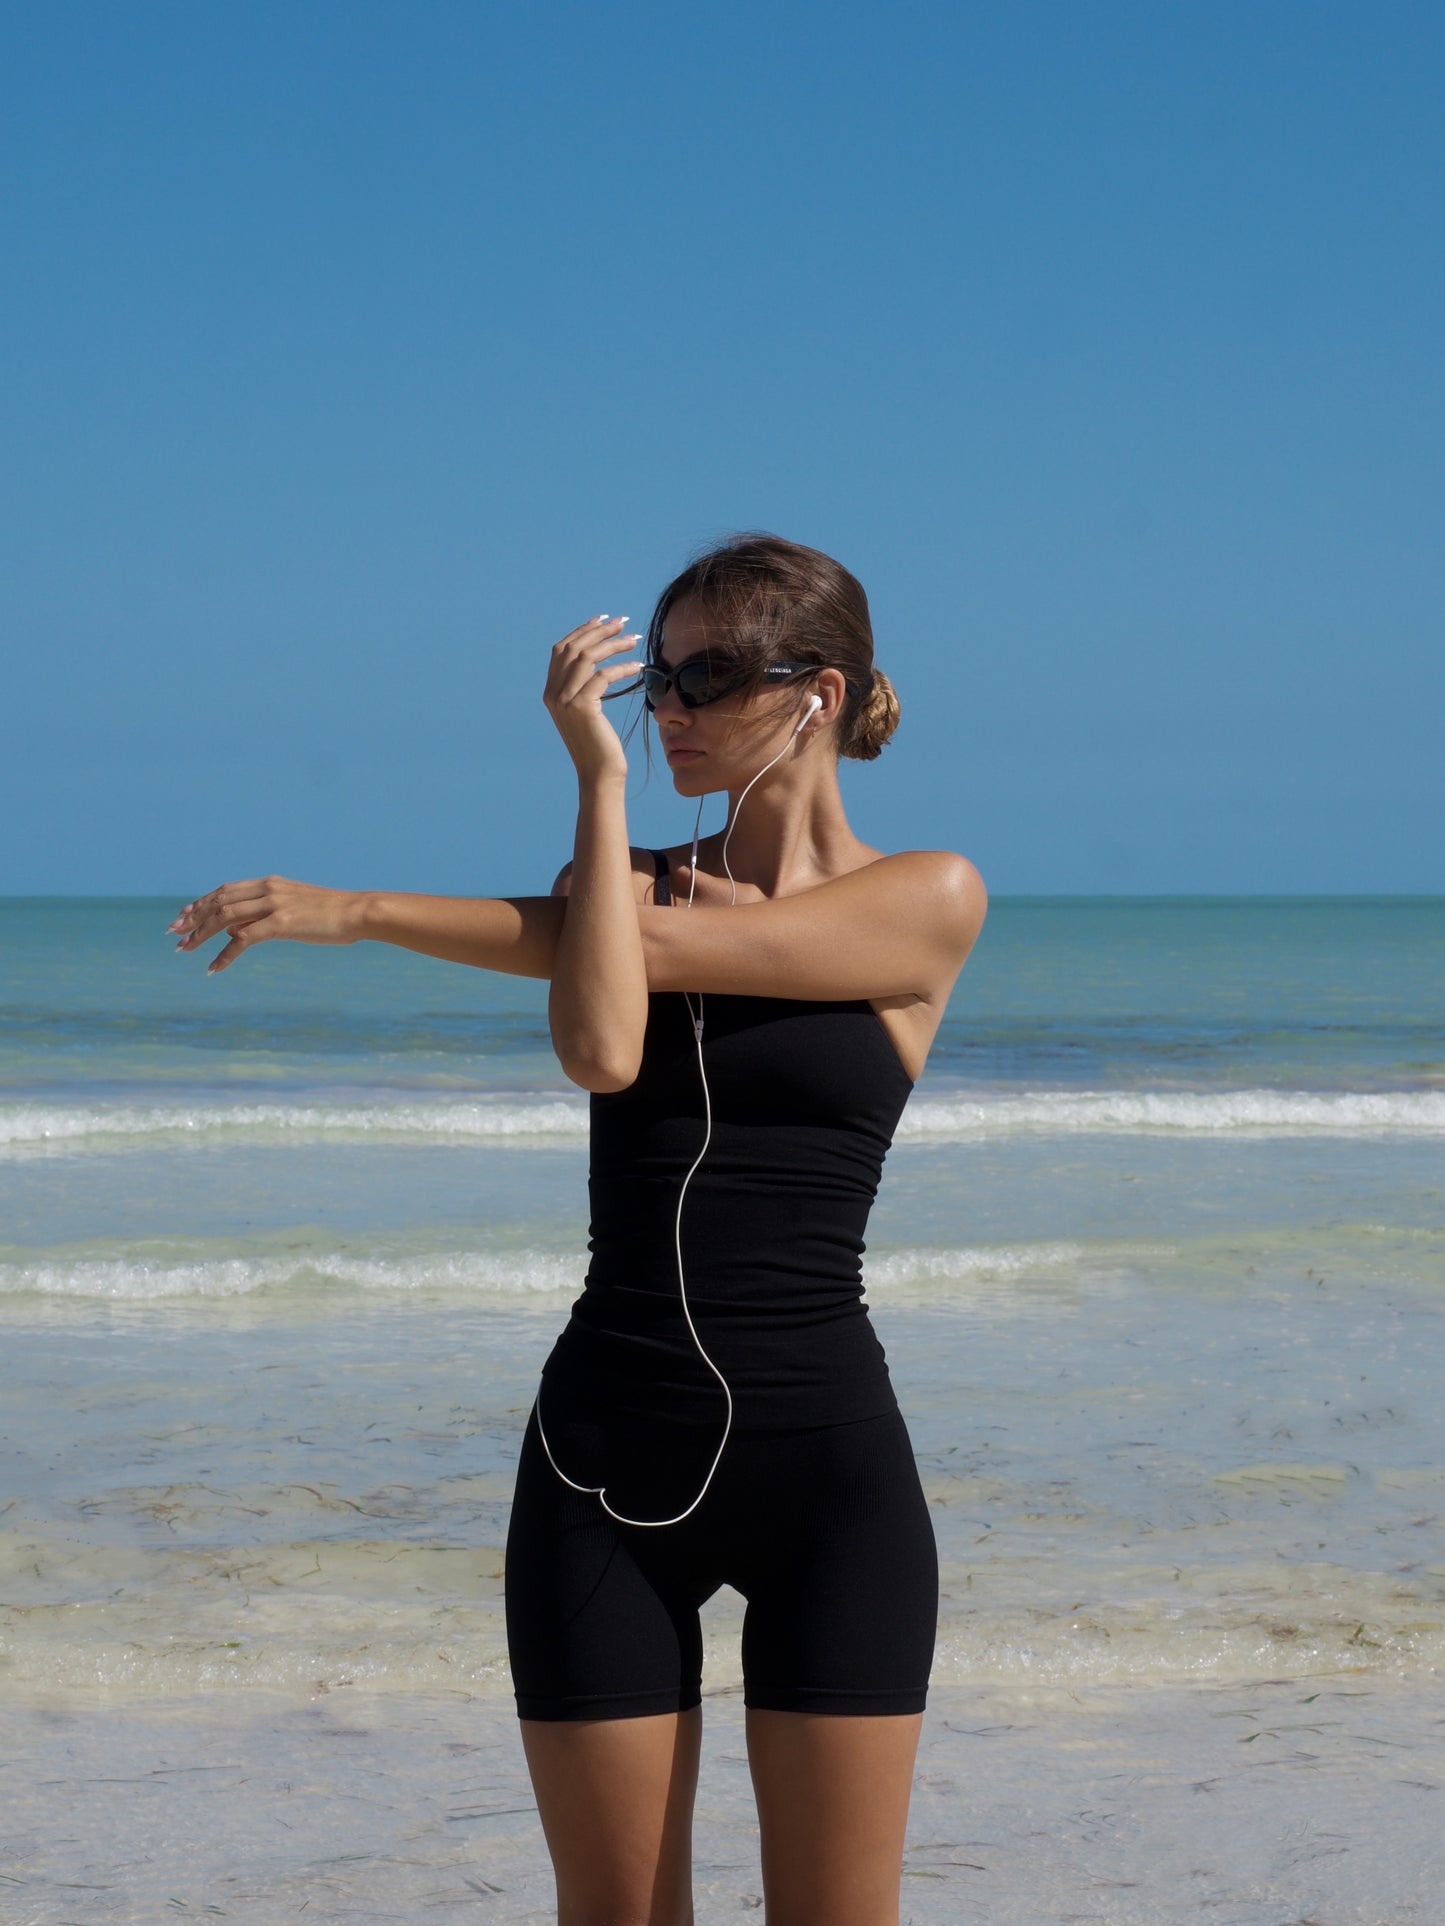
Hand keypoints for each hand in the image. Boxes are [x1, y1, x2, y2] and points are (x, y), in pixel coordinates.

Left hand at [167, 876, 365, 974]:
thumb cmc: (331, 915)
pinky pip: (244, 939)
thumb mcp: (293, 911)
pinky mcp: (282, 923)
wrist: (358, 912)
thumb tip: (233, 932)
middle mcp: (267, 889)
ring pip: (225, 917)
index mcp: (269, 883)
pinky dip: (225, 955)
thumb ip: (263, 917)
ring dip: (201, 935)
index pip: (224, 890)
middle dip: (192, 918)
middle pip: (218, 902)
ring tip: (185, 950)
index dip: (200, 903)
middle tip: (173, 934)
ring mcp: (274, 904)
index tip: (182, 917)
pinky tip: (214, 968)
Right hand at [543, 615, 642, 782]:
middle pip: (575, 648)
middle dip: (599, 631)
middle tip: (624, 622)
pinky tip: (638, 666)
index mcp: (550, 692)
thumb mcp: (586, 711)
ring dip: (613, 644)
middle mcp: (553, 694)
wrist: (599, 774)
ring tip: (634, 639)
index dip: (582, 630)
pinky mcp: (582, 708)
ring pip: (587, 658)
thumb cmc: (599, 744)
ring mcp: (564, 701)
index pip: (562, 650)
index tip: (603, 619)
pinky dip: (622, 667)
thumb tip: (598, 659)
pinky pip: (603, 676)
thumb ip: (584, 687)